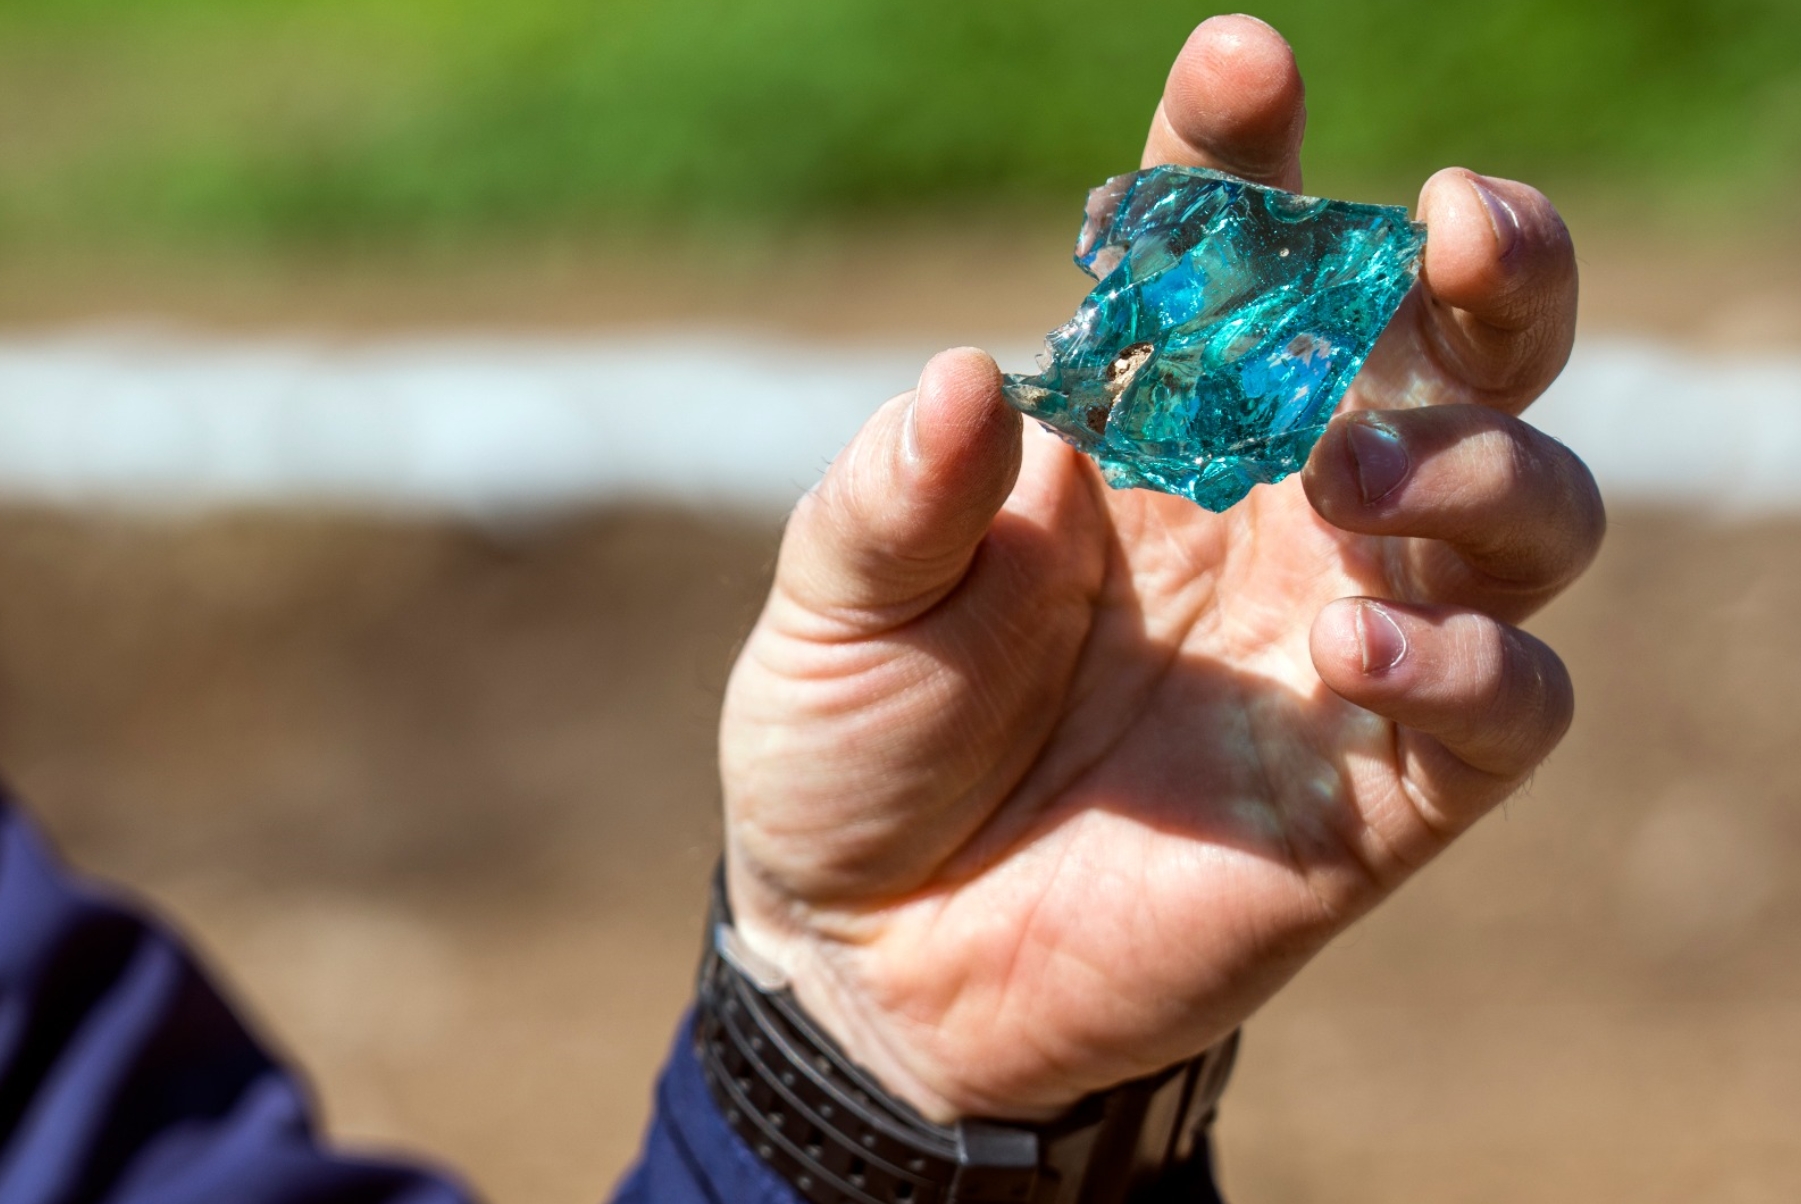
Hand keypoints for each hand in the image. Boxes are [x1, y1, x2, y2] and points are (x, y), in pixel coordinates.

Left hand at [718, 15, 1597, 1122]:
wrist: (875, 960)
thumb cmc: (856, 750)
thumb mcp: (838, 609)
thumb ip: (897, 498)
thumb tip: (973, 379)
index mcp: (1151, 435)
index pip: (1232, 262)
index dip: (1246, 161)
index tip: (1237, 68)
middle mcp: (1275, 514)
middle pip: (1458, 349)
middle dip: (1482, 262)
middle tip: (1436, 220)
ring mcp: (1342, 644)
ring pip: (1531, 503)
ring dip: (1475, 459)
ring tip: (1345, 477)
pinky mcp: (1383, 790)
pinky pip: (1511, 701)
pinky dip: (1467, 660)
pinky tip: (1345, 653)